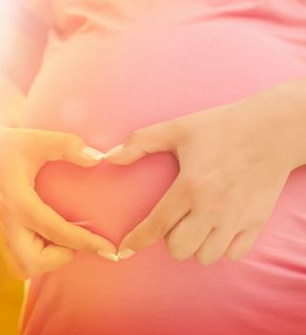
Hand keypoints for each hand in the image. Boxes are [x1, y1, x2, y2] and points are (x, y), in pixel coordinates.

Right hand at [0, 119, 118, 278]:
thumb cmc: (10, 143)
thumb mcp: (38, 139)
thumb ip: (68, 146)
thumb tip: (98, 159)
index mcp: (17, 199)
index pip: (54, 230)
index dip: (85, 242)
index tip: (109, 249)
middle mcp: (7, 220)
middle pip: (30, 262)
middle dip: (59, 257)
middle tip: (73, 236)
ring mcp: (1, 229)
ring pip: (21, 267)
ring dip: (46, 260)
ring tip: (61, 238)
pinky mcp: (2, 230)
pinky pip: (17, 260)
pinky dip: (36, 258)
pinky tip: (49, 237)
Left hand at [106, 89, 297, 264]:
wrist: (272, 130)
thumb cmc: (222, 127)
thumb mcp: (178, 128)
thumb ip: (141, 143)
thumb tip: (111, 157)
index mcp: (190, 187)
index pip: (156, 225)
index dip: (136, 241)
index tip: (125, 250)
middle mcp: (212, 209)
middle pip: (179, 249)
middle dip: (170, 239)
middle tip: (175, 221)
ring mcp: (236, 219)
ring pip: (205, 256)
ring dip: (195, 245)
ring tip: (196, 226)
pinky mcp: (255, 222)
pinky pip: (233, 253)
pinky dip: (222, 246)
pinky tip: (218, 228)